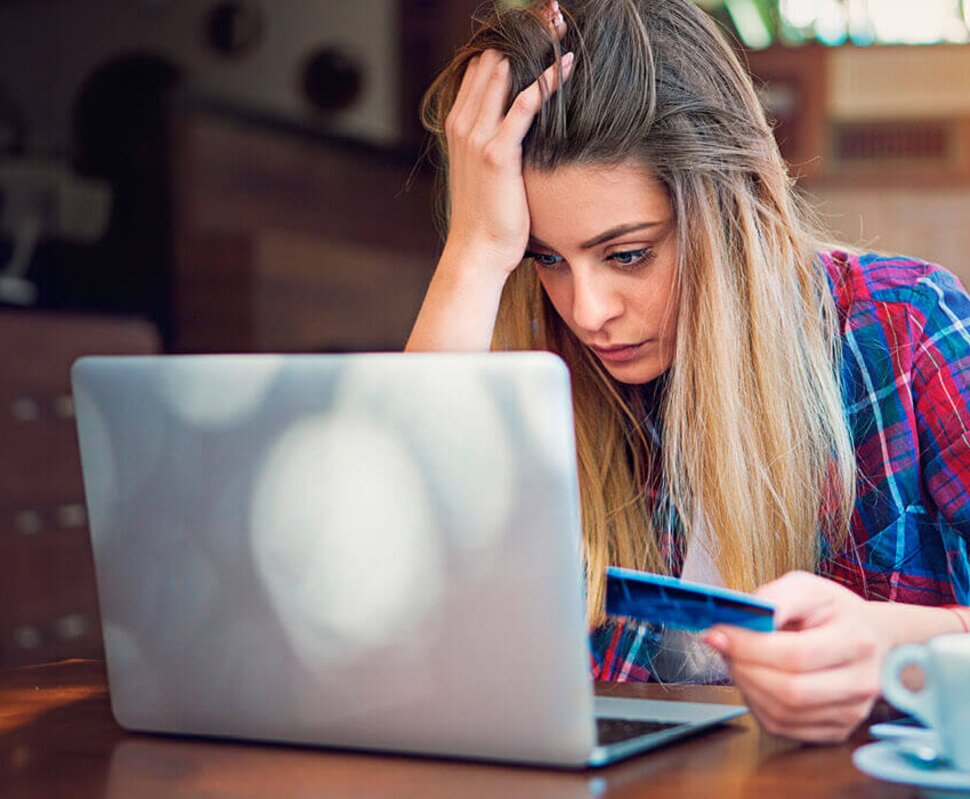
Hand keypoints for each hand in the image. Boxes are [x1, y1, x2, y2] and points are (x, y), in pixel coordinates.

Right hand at [442, 14, 572, 275]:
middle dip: (523, 36)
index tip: (539, 26)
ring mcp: (477, 136)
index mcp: (458, 123)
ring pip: (507, 75)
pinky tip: (568, 63)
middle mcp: (463, 123)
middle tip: (554, 14)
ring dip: (536, 48)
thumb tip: (519, 127)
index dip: (508, 43)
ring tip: (562, 24)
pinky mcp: (497, 152)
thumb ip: (495, 141)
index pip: (481, 68)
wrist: (477, 251)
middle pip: (493, 62)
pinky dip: (547, 81)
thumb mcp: (484, 170)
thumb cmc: (488, 215)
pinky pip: (525, 105)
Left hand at [702, 571, 891, 742]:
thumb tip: (737, 618)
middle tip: (724, 646)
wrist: (870, 638)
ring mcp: (851, 712)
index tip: (719, 633)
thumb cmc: (833, 612)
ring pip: (782, 713)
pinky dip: (757, 704)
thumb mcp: (806, 587)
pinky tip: (754, 679)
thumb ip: (773, 597)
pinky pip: (783, 727)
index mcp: (856, 640)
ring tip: (738, 659)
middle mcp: (861, 682)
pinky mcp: (835, 730)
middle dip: (743, 667)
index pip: (797, 655)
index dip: (749, 646)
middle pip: (790, 690)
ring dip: (746, 686)